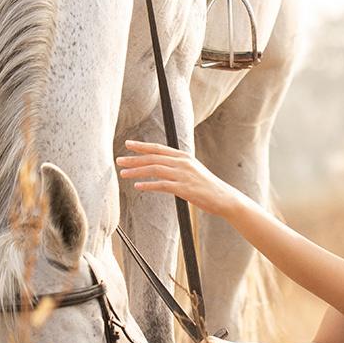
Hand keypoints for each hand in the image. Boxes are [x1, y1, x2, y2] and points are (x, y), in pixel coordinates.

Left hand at [116, 140, 236, 215]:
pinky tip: (138, 186)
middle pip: (153, 157)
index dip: (142, 146)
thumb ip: (178, 166)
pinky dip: (148, 185)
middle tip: (119, 160)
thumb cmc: (207, 186)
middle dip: (134, 158)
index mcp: (184, 157)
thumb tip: (162, 165)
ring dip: (137, 171)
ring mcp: (183, 175)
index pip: (158, 149)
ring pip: (154, 169)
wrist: (224, 197)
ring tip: (123, 174)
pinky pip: (162, 185)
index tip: (128, 144)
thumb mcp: (193, 170)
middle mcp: (182, 163)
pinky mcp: (184, 188)